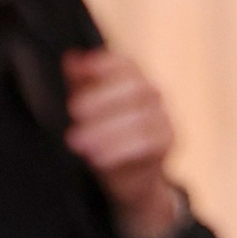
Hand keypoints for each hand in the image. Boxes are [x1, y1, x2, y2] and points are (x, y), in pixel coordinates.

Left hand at [62, 46, 184, 237]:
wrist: (132, 178)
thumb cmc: (109, 138)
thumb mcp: (89, 111)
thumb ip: (80, 83)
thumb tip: (69, 59)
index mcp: (134, 79)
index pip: (126, 63)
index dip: (105, 63)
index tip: (81, 70)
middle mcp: (152, 93)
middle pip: (134, 87)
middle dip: (101, 97)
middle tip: (74, 110)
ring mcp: (163, 116)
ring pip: (139, 118)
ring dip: (105, 129)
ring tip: (78, 140)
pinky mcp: (167, 141)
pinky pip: (146, 143)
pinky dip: (119, 149)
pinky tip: (97, 157)